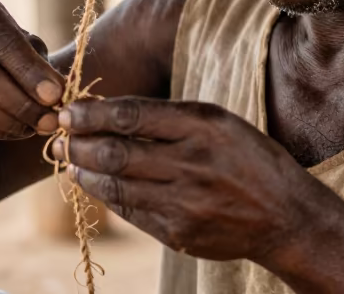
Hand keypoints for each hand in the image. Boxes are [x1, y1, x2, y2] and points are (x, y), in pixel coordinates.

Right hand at [0, 0, 63, 139]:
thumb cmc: (5, 51)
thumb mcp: (23, 44)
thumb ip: (38, 62)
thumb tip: (55, 93)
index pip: (0, 40)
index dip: (29, 71)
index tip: (56, 95)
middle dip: (21, 102)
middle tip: (50, 120)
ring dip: (8, 121)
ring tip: (36, 127)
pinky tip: (16, 131)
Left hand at [54, 97, 318, 262]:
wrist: (285, 216)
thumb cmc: (248, 158)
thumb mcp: (220, 122)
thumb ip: (170, 117)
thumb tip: (109, 113)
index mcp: (203, 125)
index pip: (132, 115)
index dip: (92, 113)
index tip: (68, 110)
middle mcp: (192, 163)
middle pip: (116, 152)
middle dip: (78, 144)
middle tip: (58, 137)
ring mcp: (184, 203)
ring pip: (116, 186)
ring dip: (84, 173)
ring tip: (70, 163)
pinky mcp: (178, 234)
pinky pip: (130, 212)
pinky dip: (108, 197)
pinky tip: (97, 186)